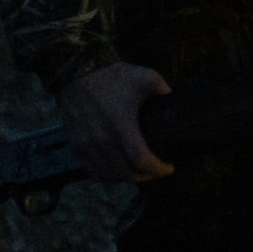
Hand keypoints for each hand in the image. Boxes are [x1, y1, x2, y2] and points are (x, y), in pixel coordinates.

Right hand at [57, 62, 174, 183]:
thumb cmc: (114, 76)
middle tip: (156, 171)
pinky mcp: (74, 146)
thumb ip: (165, 92)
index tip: (169, 167)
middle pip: (125, 173)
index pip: (140, 160)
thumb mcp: (147, 78)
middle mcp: (101, 140)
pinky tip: (116, 173)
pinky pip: (90, 172)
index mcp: (121, 125)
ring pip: (108, 176)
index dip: (157, 169)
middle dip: (145, 176)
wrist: (77, 72)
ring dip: (126, 179)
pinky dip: (106, 177)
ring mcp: (85, 145)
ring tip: (138, 172)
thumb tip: (178, 105)